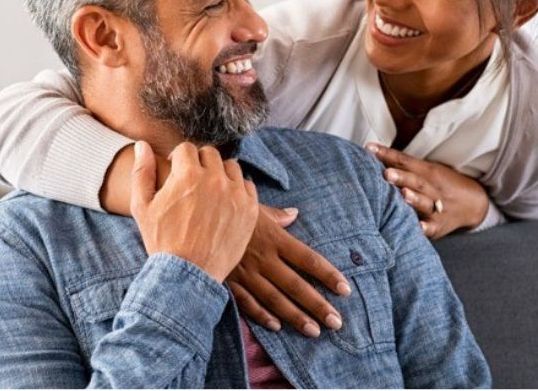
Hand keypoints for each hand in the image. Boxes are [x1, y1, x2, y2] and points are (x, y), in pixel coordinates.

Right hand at [131, 141, 259, 282]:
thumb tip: (142, 145)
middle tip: (193, 182)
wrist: (188, 273)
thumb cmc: (161, 240)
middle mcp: (214, 179)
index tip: (177, 171)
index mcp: (187, 174)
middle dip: (199, 163)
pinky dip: (237, 189)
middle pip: (210, 154)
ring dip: (220, 173)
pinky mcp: (250, 209)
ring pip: (231, 167)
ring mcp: (235, 194)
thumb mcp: (142, 206)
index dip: (178, 159)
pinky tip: (225, 202)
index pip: (186, 148)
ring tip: (210, 191)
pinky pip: (247, 185)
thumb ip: (142, 171)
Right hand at [226, 205, 351, 336]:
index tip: (345, 289)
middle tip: (336, 322)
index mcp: (274, 238)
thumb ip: (276, 215)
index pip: (308, 259)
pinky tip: (277, 326)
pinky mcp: (228, 281)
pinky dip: (261, 315)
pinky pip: (247, 302)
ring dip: (295, 316)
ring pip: (275, 299)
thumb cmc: (225, 207)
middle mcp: (263, 258)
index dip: (328, 275)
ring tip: (314, 331)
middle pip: (296, 285)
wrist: (192, 214)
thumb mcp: (253, 206)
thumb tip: (294, 214)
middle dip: (317, 305)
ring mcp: (245, 272)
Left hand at [366, 144, 489, 238]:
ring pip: (425, 202)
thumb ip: (401, 164)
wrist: (473, 204)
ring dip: (414, 199)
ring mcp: (437, 207)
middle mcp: (432, 188)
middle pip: (416, 181)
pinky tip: (418, 228)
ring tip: (403, 194)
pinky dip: (426, 227)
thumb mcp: (425, 171)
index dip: (387, 155)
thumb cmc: (439, 185)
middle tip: (386, 173)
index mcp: (427, 172)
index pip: (405, 161)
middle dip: (401, 177)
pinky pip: (432, 227)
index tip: (369, 149)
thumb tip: (370, 152)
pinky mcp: (439, 225)